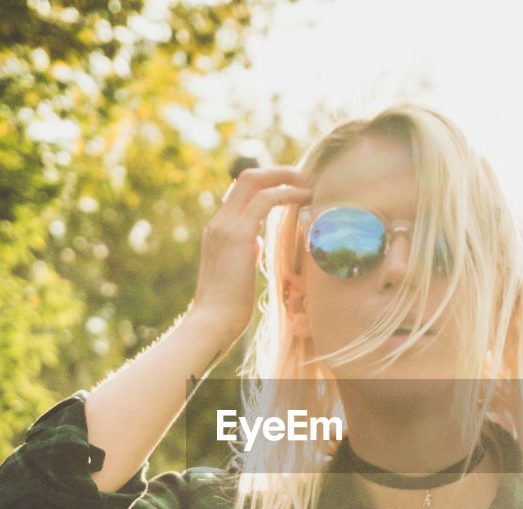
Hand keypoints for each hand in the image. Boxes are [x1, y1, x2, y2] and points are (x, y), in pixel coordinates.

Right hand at [190, 166, 311, 344]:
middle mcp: (218, 222)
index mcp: (217, 230)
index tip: (291, 188)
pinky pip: (265, 200)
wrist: (212, 322)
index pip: (240, 193)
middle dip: (277, 172)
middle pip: (246, 177)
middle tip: (304, 177)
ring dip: (285, 178)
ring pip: (254, 180)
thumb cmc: (227, 308)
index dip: (267, 184)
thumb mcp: (237, 271)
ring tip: (310, 185)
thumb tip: (256, 242)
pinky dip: (287, 194)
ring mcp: (225, 226)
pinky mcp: (238, 235)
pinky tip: (306, 199)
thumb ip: (245, 252)